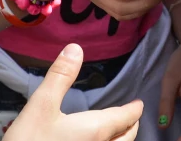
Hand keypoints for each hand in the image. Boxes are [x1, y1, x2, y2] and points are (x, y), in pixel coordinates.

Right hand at [6, 43, 141, 140]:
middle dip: (130, 126)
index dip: (134, 110)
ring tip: (117, 131)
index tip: (139, 104)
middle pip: (126, 138)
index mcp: (96, 131)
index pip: (124, 119)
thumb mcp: (41, 105)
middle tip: (131, 116)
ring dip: (121, 139)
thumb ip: (60, 76)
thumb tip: (76, 48)